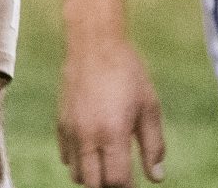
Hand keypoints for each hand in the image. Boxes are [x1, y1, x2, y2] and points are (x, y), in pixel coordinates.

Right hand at [57, 39, 165, 185]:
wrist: (94, 44)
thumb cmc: (127, 73)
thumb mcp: (149, 108)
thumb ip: (153, 146)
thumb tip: (157, 177)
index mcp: (112, 133)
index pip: (116, 181)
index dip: (128, 186)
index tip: (136, 182)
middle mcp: (87, 136)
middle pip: (93, 184)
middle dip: (109, 184)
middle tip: (122, 174)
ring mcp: (71, 130)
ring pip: (76, 174)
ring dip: (93, 176)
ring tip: (108, 163)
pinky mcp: (60, 122)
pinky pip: (65, 156)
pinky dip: (78, 161)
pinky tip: (93, 149)